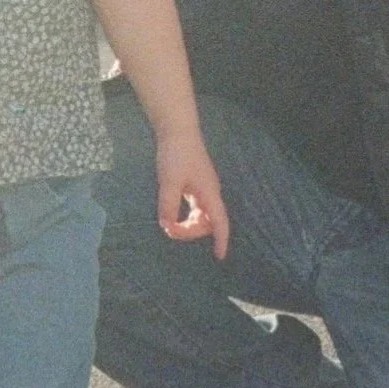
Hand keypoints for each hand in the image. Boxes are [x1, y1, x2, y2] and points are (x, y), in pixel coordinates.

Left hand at [156, 130, 230, 259]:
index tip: (220, 257)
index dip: (221, 240)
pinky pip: (195, 207)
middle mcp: (210, 192)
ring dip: (188, 225)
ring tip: (170, 225)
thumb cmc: (176, 154)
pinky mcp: (195, 183)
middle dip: (191, 232)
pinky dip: (186, 216)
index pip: (220, 223)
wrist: (178, 131)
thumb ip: (168, 205)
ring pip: (202, 216)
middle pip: (209, 223)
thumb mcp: (169, 181)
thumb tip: (166, 226)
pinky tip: (172, 215)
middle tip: (169, 230)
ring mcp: (203, 188)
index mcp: (209, 193)